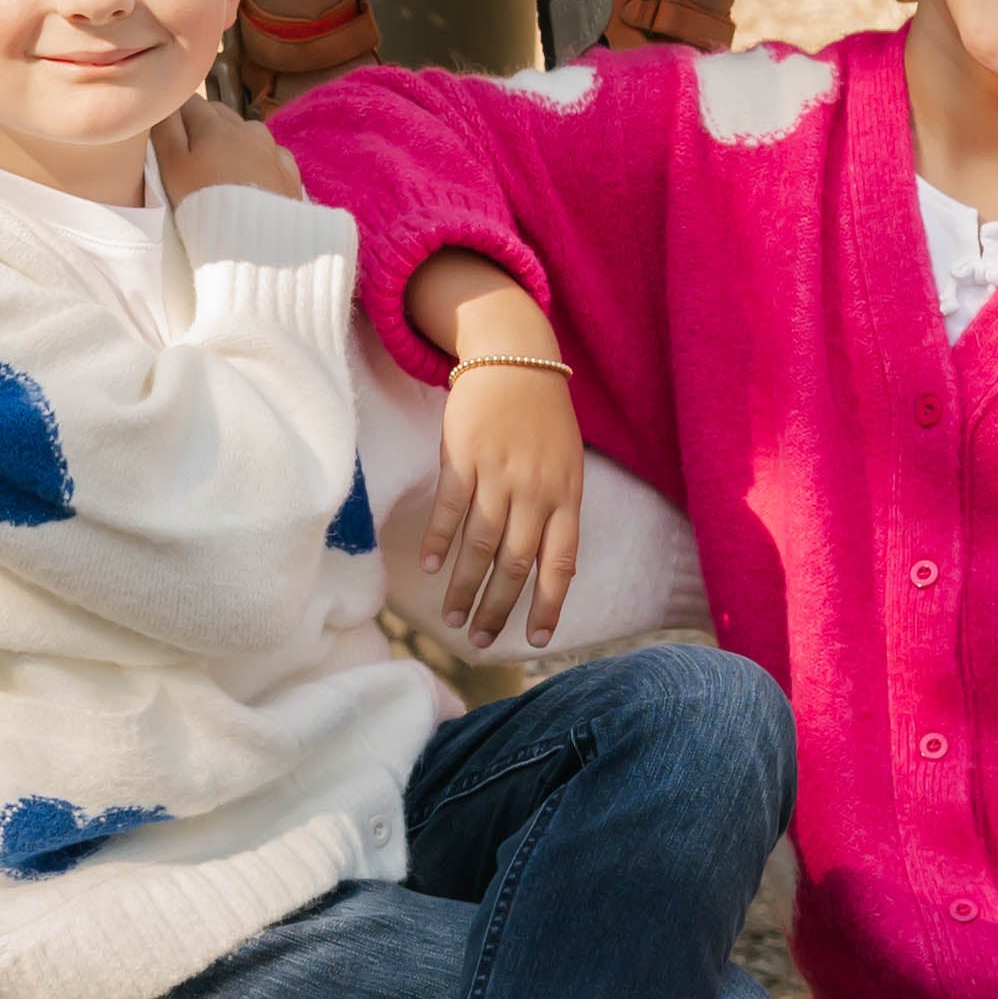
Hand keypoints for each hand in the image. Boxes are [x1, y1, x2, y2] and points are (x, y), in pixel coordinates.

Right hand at [158, 94, 302, 209]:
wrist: (253, 241)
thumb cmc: (202, 202)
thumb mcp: (172, 166)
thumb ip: (165, 130)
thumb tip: (163, 103)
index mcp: (214, 125)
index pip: (189, 102)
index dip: (175, 114)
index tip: (167, 133)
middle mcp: (247, 129)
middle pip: (219, 114)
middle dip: (203, 125)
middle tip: (190, 154)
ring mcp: (272, 149)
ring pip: (248, 132)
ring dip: (233, 141)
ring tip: (220, 169)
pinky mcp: (290, 173)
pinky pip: (272, 155)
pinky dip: (260, 160)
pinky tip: (253, 178)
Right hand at [421, 361, 582, 654]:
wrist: (517, 357)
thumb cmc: (543, 420)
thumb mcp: (565, 466)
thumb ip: (557, 514)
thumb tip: (545, 570)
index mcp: (566, 497)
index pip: (560, 564)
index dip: (548, 605)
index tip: (535, 641)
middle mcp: (535, 491)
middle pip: (516, 564)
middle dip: (498, 608)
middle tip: (480, 641)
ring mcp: (499, 473)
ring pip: (481, 545)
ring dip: (465, 586)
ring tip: (453, 618)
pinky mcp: (464, 456)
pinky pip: (451, 508)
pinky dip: (440, 541)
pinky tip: (431, 567)